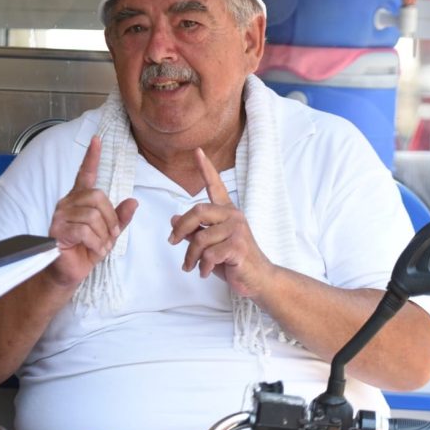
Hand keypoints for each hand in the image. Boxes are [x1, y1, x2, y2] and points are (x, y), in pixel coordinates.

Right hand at [47, 136, 137, 288]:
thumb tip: (133, 201)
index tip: (97, 139)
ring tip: (101, 246)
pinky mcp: (57, 229)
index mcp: (80, 199)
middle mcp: (68, 202)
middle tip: (111, 236)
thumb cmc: (87, 250)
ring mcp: (60, 215)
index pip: (85, 173)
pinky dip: (95, 242)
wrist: (71, 271)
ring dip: (104, 235)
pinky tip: (95, 250)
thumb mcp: (110, 233)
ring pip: (92, 216)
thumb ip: (120, 217)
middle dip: (111, 219)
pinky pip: (84, 230)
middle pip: (97, 197)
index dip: (91, 157)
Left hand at [168, 147, 272, 297]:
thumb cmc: (233, 260)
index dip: (206, 168)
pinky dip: (203, 266)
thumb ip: (194, 231)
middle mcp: (233, 216)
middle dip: (180, 229)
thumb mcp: (210, 245)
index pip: (215, 185)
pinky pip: (209, 254)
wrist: (257, 279)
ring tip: (191, 267)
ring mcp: (237, 230)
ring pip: (200, 238)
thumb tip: (173, 219)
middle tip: (172, 242)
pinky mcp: (238, 246)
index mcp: (227, 212)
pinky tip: (205, 272)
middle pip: (197, 211)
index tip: (197, 151)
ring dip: (190, 256)